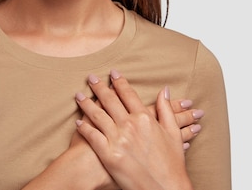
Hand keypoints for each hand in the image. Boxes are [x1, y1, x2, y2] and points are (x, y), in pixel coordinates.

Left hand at [75, 70, 193, 189]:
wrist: (166, 189)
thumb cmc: (172, 164)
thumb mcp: (173, 133)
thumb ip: (166, 110)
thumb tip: (164, 90)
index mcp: (145, 118)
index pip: (128, 94)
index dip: (119, 82)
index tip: (112, 73)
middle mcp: (129, 125)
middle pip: (110, 100)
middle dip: (99, 87)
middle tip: (91, 77)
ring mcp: (118, 139)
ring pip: (97, 115)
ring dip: (86, 103)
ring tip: (78, 95)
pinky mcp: (108, 154)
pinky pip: (92, 136)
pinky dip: (84, 127)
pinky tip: (78, 121)